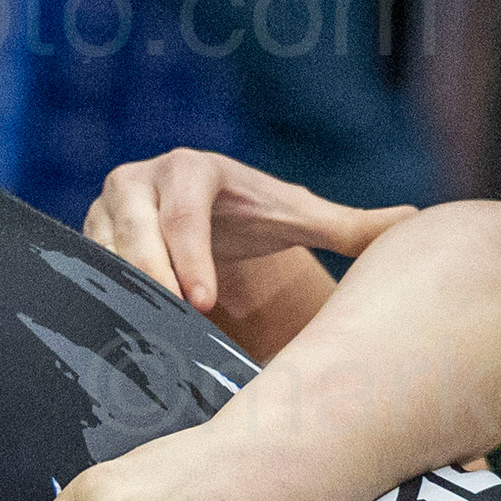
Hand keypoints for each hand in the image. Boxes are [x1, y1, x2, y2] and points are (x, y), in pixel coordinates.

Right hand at [82, 147, 410, 326]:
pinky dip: (99, 297)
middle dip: (148, 271)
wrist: (207, 220)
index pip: (184, 210)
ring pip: (101, 248)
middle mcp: (141, 181)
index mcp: (192, 169)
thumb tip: (416, 221)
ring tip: (139, 330)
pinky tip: (116, 331)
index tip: (204, 302)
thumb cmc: (256, 220)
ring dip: (119, 287)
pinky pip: (84, 269)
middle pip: (133, 225)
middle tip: (171, 316)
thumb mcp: (298, 219)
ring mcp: (106, 208)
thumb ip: (350, 226)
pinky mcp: (88, 238)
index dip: (190, 255)